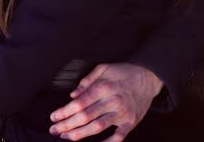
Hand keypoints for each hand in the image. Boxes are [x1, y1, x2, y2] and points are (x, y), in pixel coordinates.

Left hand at [48, 63, 162, 140]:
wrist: (149, 77)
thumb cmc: (125, 73)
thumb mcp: (104, 68)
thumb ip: (87, 80)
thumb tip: (72, 95)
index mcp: (103, 87)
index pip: (79, 103)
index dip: (64, 111)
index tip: (54, 117)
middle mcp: (112, 100)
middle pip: (84, 116)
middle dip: (67, 125)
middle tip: (54, 130)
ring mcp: (122, 113)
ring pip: (97, 127)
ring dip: (80, 134)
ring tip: (67, 137)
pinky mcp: (130, 122)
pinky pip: (118, 136)